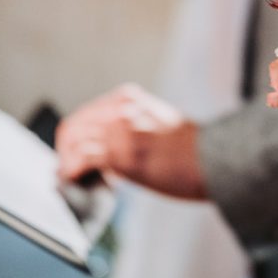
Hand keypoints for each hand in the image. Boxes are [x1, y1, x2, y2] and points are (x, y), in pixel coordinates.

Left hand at [56, 84, 206, 199]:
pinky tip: (74, 180)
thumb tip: (121, 140)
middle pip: (75, 127)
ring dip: (68, 161)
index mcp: (130, 98)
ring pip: (74, 143)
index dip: (80, 135)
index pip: (88, 113)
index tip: (81, 151)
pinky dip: (72, 171)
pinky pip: (81, 161)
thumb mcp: (160, 120)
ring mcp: (118, 130)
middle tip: (70, 167)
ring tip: (72, 176)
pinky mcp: (117, 154)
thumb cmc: (192, 146)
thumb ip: (136, 123)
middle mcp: (120, 109)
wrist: (209, 157)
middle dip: (68, 149)